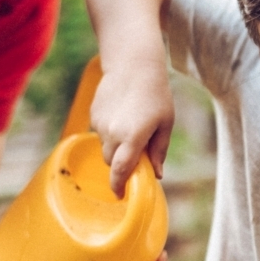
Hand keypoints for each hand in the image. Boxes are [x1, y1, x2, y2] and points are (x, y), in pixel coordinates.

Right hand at [88, 64, 173, 196]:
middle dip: (121, 164)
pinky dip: (110, 132)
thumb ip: (159, 151)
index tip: (120, 196)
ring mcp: (100, 124)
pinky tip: (122, 114)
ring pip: (106, 147)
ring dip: (117, 147)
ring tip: (132, 126)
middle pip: (111, 162)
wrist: (133, 64)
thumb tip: (157, 175)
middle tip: (136, 155)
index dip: (119, 186)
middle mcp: (112, 133)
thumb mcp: (165, 123)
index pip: (121, 171)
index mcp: (133, 137)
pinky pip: (100, 132)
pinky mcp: (93, 115)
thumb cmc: (156, 93)